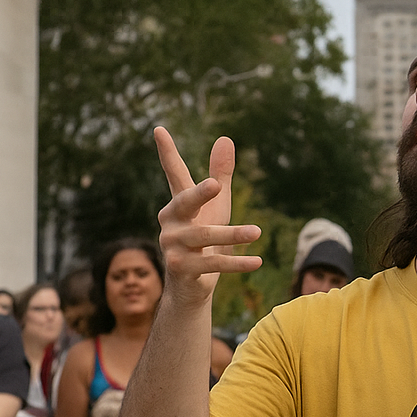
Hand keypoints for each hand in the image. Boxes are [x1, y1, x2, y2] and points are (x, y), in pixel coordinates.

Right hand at [154, 128, 261, 305]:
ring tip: (257, 231)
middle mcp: (170, 222)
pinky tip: (257, 261)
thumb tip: (225, 138)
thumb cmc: (204, 240)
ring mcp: (172, 246)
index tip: (159, 129)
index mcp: (178, 204)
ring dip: (233, 234)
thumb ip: (220, 175)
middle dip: (199, 194)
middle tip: (216, 185)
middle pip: (185, 202)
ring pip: (204, 236)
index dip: (167, 152)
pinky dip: (236, 263)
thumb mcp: (216, 207)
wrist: (190, 287)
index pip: (173, 174)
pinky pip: (212, 263)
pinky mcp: (181, 269)